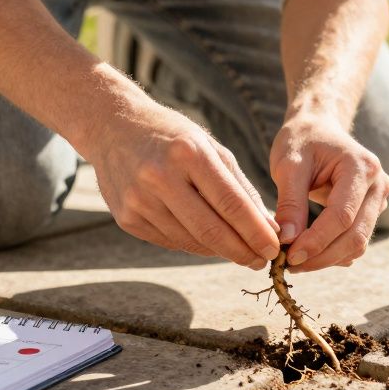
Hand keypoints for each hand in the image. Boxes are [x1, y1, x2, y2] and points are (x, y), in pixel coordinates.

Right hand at [88, 103, 279, 269]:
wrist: (113, 127)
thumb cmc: (172, 136)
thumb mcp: (209, 147)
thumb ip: (239, 187)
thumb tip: (268, 229)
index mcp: (187, 153)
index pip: (231, 203)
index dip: (256, 232)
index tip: (275, 249)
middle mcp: (159, 177)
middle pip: (210, 230)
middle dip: (242, 251)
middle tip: (261, 261)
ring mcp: (138, 200)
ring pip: (190, 242)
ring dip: (220, 251)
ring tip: (240, 251)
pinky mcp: (126, 219)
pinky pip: (170, 242)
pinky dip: (194, 245)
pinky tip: (208, 242)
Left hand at [270, 112, 388, 271]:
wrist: (318, 127)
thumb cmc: (302, 141)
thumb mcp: (289, 165)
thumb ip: (290, 202)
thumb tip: (288, 241)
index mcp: (361, 167)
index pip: (341, 216)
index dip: (316, 241)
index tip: (289, 256)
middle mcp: (379, 184)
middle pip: (355, 235)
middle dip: (322, 256)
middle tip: (289, 265)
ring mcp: (380, 198)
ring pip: (358, 242)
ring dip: (327, 259)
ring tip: (295, 262)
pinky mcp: (372, 210)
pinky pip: (355, 239)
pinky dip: (333, 252)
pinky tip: (309, 255)